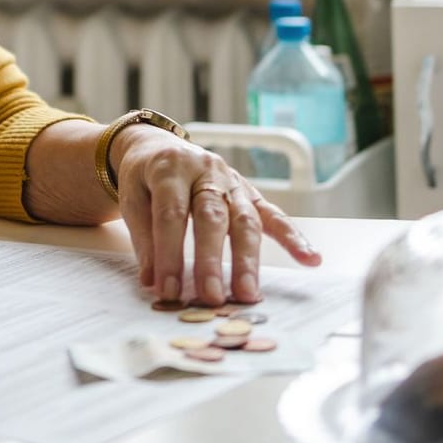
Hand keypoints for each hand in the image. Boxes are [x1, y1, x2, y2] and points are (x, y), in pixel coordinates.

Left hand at [112, 128, 321, 306]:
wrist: (160, 146)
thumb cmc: (145, 178)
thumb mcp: (132, 198)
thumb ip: (143, 238)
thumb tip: (153, 282)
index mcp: (170, 169)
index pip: (171, 214)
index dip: (169, 253)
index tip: (167, 289)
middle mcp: (206, 171)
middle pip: (212, 216)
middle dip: (211, 259)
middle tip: (211, 296)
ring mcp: (232, 182)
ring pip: (245, 219)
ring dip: (248, 259)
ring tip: (248, 294)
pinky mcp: (250, 193)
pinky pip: (274, 215)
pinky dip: (293, 237)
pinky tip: (311, 259)